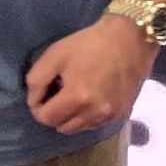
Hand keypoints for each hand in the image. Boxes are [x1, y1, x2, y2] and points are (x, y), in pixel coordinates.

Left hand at [24, 14, 153, 133]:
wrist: (131, 38)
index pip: (46, 118)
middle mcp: (95, 112)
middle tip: (58, 93)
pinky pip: (96, 124)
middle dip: (54, 113)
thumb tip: (34, 101)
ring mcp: (111, 115)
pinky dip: (88, 115)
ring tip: (76, 95)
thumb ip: (36, 80)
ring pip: (79, 128)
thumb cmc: (90, 43)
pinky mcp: (122, 114)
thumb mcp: (55, 54)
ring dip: (71, 116)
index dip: (38, 107)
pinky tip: (92, 96)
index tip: (42, 93)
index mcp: (77, 97)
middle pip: (62, 127)